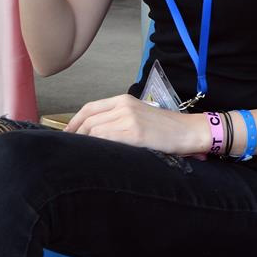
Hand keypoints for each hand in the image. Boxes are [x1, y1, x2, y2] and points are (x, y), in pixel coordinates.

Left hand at [64, 94, 211, 153]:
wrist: (189, 131)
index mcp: (124, 100)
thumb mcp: (140, 116)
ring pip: (94, 130)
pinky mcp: (135, 133)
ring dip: (85, 144)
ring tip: (80, 156)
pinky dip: (96, 148)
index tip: (67, 135)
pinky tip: (94, 156)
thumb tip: (95, 134)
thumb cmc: (167, 128)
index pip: (90, 108)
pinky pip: (106, 139)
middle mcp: (124, 106)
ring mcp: (129, 119)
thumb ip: (119, 119)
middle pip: (89, 120)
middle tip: (71, 150)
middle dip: (76, 136)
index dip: (74, 123)